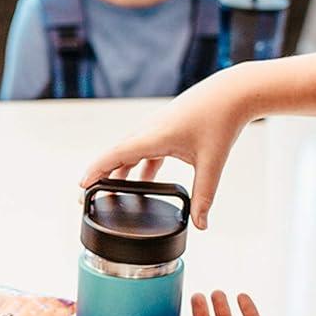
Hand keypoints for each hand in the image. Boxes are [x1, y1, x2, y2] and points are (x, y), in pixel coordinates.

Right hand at [78, 66, 254, 228]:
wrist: (233, 91)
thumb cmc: (221, 120)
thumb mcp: (212, 162)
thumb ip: (204, 196)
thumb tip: (201, 224)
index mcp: (154, 136)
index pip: (115, 156)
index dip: (96, 172)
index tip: (81, 188)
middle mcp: (149, 129)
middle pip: (117, 155)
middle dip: (102, 175)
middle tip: (88, 197)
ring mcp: (156, 126)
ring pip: (130, 151)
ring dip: (120, 170)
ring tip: (113, 191)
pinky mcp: (165, 126)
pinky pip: (144, 147)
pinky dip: (139, 163)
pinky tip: (145, 178)